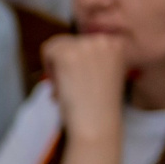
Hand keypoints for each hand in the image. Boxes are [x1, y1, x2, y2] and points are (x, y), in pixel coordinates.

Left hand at [44, 32, 130, 147]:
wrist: (96, 123)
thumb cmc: (98, 105)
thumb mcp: (105, 73)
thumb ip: (94, 58)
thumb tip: (72, 52)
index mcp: (117, 44)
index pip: (86, 41)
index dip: (78, 60)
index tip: (82, 78)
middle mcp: (104, 40)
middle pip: (71, 41)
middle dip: (65, 64)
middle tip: (71, 86)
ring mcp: (87, 45)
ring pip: (57, 45)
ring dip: (56, 67)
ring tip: (66, 88)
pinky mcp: (68, 54)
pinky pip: (48, 50)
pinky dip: (47, 67)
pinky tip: (59, 84)